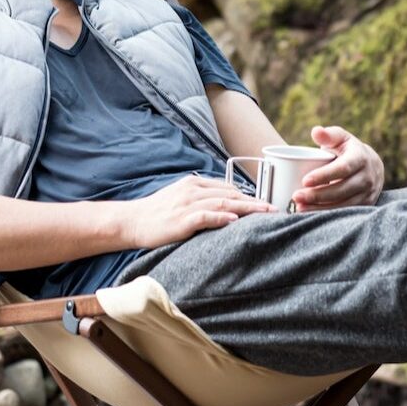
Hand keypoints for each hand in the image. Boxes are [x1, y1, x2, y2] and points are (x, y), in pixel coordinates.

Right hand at [124, 175, 275, 247]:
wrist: (131, 221)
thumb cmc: (157, 214)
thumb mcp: (181, 199)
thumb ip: (203, 200)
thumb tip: (227, 207)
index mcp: (195, 184)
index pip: (229, 188)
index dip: (250, 196)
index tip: (267, 203)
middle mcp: (193, 190)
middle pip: (231, 194)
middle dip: (256, 201)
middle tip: (275, 209)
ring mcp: (187, 204)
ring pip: (224, 203)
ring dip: (247, 208)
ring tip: (265, 213)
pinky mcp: (181, 219)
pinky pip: (206, 216)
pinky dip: (222, 217)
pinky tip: (236, 221)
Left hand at [295, 125, 385, 210]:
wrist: (372, 166)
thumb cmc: (349, 150)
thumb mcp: (341, 138)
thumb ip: (328, 135)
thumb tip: (316, 131)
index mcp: (361, 158)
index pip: (343, 168)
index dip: (324, 175)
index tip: (304, 180)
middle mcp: (368, 177)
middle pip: (342, 190)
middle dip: (318, 195)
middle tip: (296, 196)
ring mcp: (368, 193)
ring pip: (343, 204)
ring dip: (320, 208)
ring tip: (299, 207)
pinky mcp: (365, 205)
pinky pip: (346, 213)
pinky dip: (328, 214)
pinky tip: (312, 214)